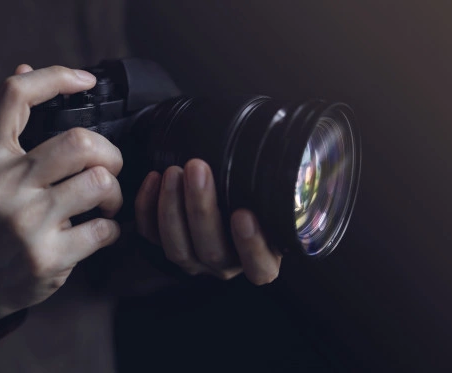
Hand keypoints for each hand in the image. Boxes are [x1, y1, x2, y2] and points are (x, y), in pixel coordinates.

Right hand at [0, 64, 122, 327]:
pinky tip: (100, 231)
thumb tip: (26, 66)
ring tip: (105, 203)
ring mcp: (25, 222)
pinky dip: (113, 230)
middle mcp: (2, 184)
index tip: (86, 80)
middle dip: (110, 154)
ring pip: (100, 183)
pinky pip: (106, 229)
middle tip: (108, 169)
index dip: (56, 77)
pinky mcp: (48, 256)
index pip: (15, 95)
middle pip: (80, 142)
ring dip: (114, 193)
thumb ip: (8, 122)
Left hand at [134, 159, 281, 284]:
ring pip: (177, 247)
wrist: (225, 193)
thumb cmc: (256, 196)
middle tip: (198, 169)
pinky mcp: (166, 245)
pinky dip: (147, 208)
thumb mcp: (276, 197)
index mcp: (260, 260)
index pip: (260, 267)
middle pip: (211, 250)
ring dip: (172, 207)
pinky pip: (150, 236)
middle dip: (201, 208)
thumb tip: (303, 167)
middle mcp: (225, 265)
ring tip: (173, 172)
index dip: (251, 246)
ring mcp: (194, 259)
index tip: (244, 214)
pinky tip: (153, 179)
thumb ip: (284, 191)